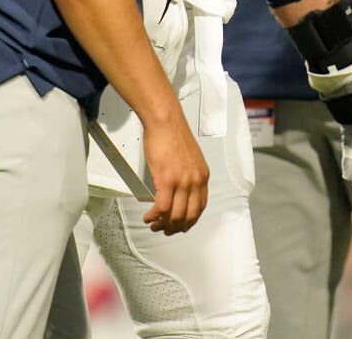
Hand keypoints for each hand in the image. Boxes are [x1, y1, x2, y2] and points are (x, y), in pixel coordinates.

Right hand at [140, 113, 208, 235]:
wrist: (165, 121)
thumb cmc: (173, 134)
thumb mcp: (189, 158)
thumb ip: (187, 175)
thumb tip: (178, 190)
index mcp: (202, 176)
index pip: (200, 207)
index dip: (190, 220)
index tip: (181, 225)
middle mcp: (195, 181)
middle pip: (188, 215)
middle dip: (176, 227)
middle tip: (165, 230)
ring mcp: (182, 182)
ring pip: (175, 215)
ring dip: (163, 224)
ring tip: (154, 225)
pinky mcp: (166, 180)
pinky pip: (161, 207)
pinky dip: (154, 216)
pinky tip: (148, 217)